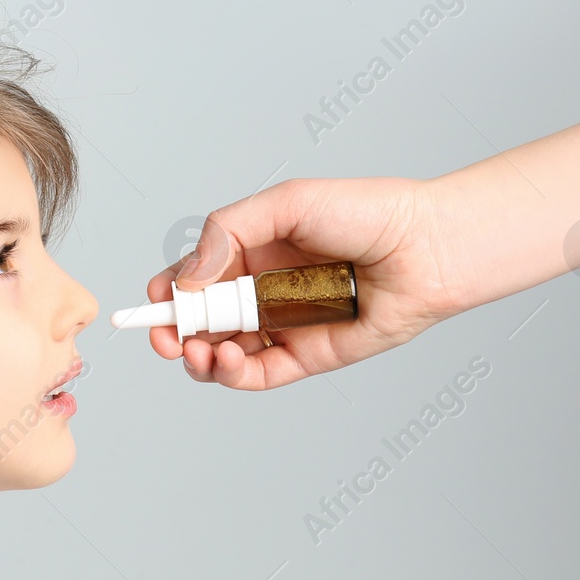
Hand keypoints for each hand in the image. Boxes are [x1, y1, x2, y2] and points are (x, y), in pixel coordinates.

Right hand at [144, 176, 470, 390]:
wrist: (426, 249)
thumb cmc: (368, 214)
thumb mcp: (287, 204)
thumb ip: (228, 231)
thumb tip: (188, 279)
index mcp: (249, 252)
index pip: (192, 278)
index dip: (167, 294)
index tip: (153, 302)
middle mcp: (259, 292)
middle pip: (198, 321)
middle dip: (173, 332)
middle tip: (166, 338)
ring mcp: (279, 327)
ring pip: (219, 354)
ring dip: (198, 357)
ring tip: (200, 351)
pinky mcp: (302, 358)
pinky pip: (255, 375)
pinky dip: (230, 375)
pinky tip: (225, 359)